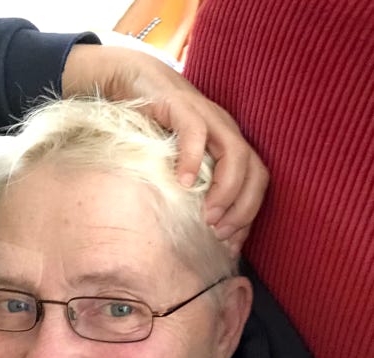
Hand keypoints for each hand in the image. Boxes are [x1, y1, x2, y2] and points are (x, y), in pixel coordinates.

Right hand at [62, 45, 268, 253]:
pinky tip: (182, 184)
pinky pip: (196, 133)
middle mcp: (226, 131)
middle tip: (219, 233)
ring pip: (236, 154)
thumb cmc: (155, 129)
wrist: (133, 82)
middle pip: (255, 171)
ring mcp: (207, 116)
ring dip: (226, 191)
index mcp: (229, 145)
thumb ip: (191, 187)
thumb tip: (197, 227)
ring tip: (207, 217)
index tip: (230, 244)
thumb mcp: (177, 163)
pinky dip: (193, 160)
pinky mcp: (181, 106)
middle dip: (243, 208)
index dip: (248, 215)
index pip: (256, 183)